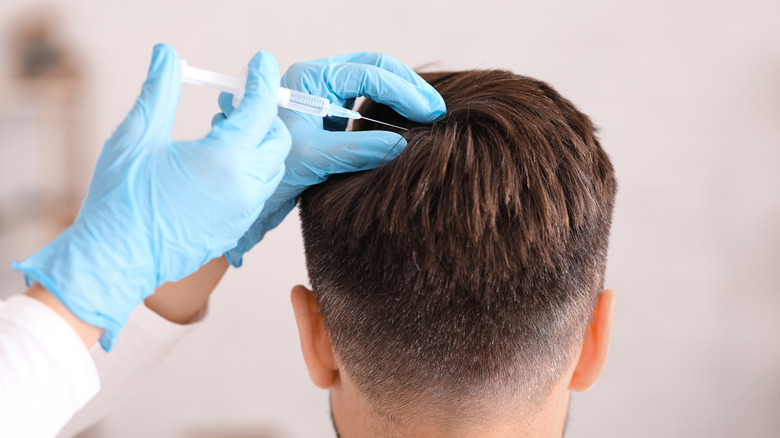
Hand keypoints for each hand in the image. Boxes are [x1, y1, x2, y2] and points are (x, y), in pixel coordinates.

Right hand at [13, 44, 290, 349]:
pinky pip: (260, 193)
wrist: (116, 260)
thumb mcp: (137, 136)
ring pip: (272, 169)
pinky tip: (219, 167)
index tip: (260, 62)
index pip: (260, 110)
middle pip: (277, 140)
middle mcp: (245, 187)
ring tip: (221, 135)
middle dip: (263, 116)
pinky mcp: (237, 230)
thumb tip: (167, 54)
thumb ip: (159, 90)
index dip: (261, 81)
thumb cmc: (121, 198)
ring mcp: (244, 212)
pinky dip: (251, 172)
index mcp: (225, 159)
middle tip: (231, 106)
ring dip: (258, 146)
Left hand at [214, 52, 445, 266]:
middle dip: (407, 87)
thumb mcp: (316, 158)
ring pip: (373, 85)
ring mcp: (324, 98)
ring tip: (427, 117)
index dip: (404, 91)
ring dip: (400, 97)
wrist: (243, 194)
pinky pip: (366, 106)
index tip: (430, 113)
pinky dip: (389, 112)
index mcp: (309, 79)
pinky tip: (405, 128)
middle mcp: (317, 81)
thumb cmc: (270, 171)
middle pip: (374, 68)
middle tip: (436, 111)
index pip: (368, 72)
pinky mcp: (329, 118)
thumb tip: (403, 145)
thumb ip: (359, 149)